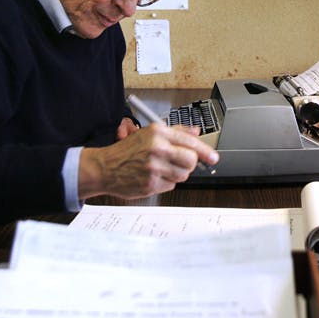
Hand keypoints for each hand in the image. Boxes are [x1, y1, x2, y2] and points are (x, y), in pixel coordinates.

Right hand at [79, 121, 218, 200]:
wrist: (105, 167)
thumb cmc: (127, 151)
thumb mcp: (149, 133)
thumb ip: (175, 132)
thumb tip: (196, 132)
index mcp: (158, 132)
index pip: (190, 142)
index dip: (205, 151)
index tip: (214, 158)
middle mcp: (157, 148)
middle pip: (191, 160)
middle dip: (189, 163)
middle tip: (179, 162)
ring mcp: (154, 167)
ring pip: (183, 175)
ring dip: (176, 174)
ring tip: (162, 169)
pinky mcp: (151, 184)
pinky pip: (171, 185)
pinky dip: (165, 182)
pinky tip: (153, 176)